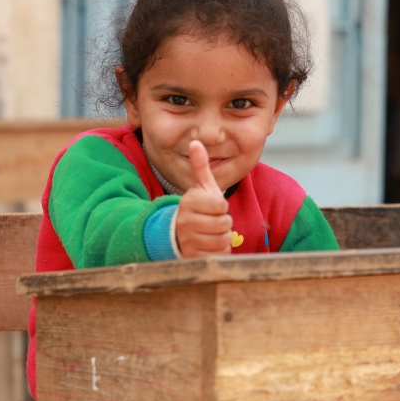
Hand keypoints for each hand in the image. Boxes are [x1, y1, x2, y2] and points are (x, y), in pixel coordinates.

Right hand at [175, 140, 232, 256]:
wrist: (175, 234)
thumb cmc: (195, 208)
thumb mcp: (199, 187)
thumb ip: (200, 166)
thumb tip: (196, 142)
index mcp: (189, 202)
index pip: (221, 205)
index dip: (221, 206)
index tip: (212, 206)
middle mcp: (185, 222)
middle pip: (224, 224)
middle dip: (223, 223)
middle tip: (212, 220)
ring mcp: (187, 241)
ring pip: (223, 240)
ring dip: (222, 237)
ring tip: (210, 232)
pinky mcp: (192, 258)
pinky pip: (218, 255)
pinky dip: (219, 251)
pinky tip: (209, 245)